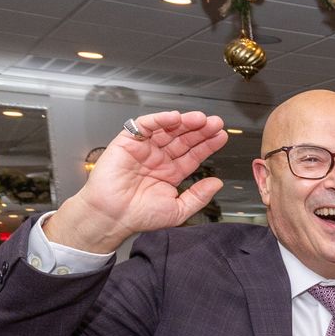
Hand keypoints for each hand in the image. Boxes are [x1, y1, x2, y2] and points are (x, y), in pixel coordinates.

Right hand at [44, 111, 227, 252]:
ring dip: (184, 122)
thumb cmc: (139, 216)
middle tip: (216, 123)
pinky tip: (175, 118)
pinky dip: (159, 119)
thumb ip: (199, 196)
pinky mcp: (127, 142)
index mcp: (171, 173)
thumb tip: (217, 183)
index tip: (221, 136)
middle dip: (200, 130)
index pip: (193, 154)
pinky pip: (144, 126)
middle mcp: (158, 159)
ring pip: (167, 129)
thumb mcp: (178, 210)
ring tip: (201, 119)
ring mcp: (144, 149)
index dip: (207, 144)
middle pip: (183, 138)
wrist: (112, 218)